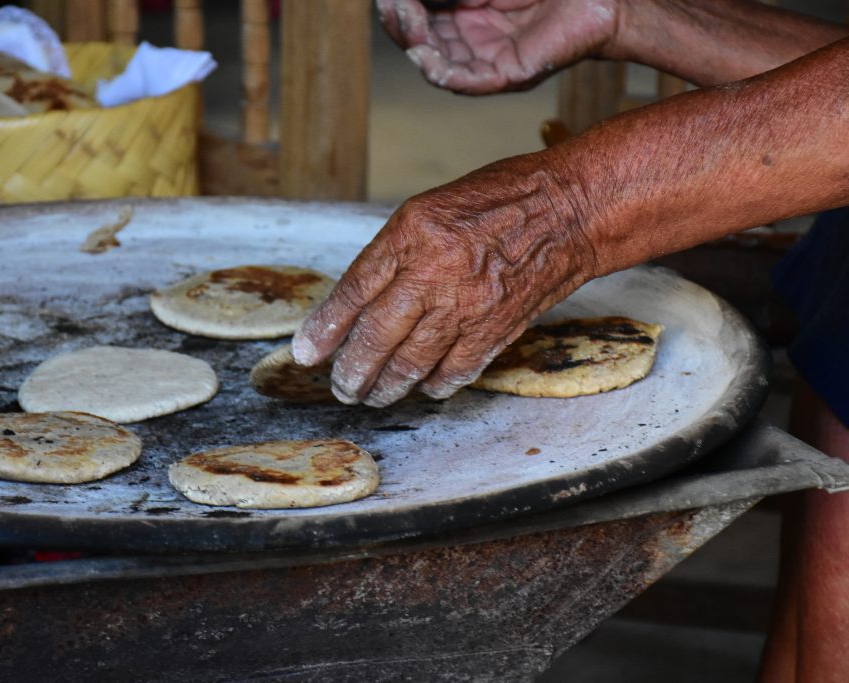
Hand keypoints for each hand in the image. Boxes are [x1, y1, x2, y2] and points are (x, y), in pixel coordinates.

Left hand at [292, 152, 599, 406]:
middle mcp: (434, 271)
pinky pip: (455, 370)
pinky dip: (435, 385)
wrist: (568, 210)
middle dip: (352, 371)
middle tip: (341, 387)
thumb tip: (358, 304)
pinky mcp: (495, 328)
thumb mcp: (429, 208)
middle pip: (375, 336)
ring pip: (411, 362)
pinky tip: (424, 388)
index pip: (353, 291)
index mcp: (411, 234)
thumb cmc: (498, 200)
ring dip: (386, 387)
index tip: (306, 353)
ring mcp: (467, 304)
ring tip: (371, 395)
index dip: (325, 328)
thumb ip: (393, 254)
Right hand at [377, 0, 620, 93]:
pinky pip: (467, 82)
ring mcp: (491, 61)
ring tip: (408, 26)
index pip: (422, 21)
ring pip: (439, 64)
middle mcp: (475, 43)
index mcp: (467, 18)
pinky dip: (441, 72)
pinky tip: (423, 56)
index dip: (401, 11)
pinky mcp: (509, 75)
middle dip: (404, 27)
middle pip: (424, 43)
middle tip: (392, 7)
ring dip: (416, 47)